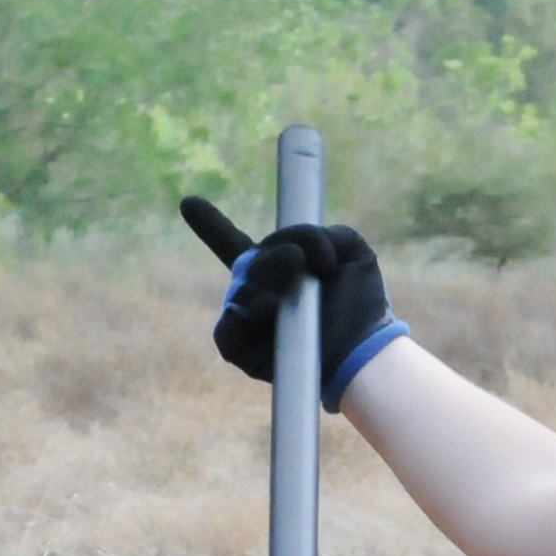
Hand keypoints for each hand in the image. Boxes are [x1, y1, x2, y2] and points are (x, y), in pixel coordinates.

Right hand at [181, 201, 409, 411]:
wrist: (365, 350)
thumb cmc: (362, 307)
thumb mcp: (352, 253)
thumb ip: (322, 233)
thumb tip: (297, 248)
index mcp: (275, 269)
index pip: (233, 243)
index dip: (210, 225)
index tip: (190, 203)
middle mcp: (256, 293)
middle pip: (247, 263)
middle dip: (270, 256)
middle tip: (296, 257)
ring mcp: (248, 321)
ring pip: (239, 292)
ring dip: (265, 281)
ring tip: (291, 287)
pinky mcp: (244, 352)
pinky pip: (229, 328)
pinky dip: (248, 314)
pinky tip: (270, 306)